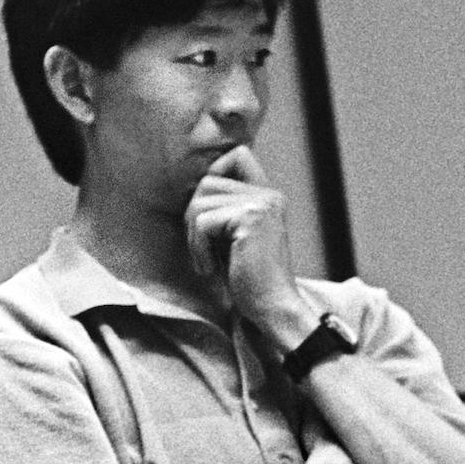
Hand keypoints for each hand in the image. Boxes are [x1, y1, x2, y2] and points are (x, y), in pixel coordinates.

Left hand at [184, 146, 311, 341]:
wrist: (272, 309)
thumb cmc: (249, 281)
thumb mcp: (235, 237)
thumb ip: (224, 209)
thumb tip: (191, 190)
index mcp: (268, 195)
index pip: (237, 154)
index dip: (214, 174)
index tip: (210, 216)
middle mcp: (268, 194)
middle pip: (207, 180)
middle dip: (195, 216)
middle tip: (204, 250)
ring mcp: (261, 204)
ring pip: (200, 200)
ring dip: (193, 236)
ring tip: (208, 260)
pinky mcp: (250, 219)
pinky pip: (202, 222)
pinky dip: (197, 249)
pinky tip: (210, 269)